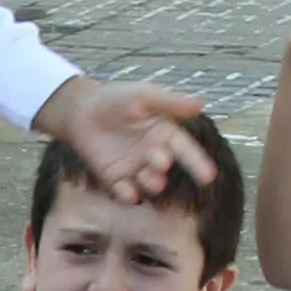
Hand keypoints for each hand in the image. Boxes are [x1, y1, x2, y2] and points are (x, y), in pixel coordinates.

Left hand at [31, 75, 218, 203]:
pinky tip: (129, 193)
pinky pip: (125, 192)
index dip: (197, 162)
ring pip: (149, 183)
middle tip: (160, 162)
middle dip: (164, 167)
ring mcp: (135, 168)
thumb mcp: (143, 95)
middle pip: (166, 168)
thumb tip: (200, 104)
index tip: (209, 176)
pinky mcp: (115, 179)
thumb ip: (169, 102)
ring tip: (151, 179)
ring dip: (152, 184)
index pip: (185, 150)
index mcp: (165, 134)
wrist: (81, 110)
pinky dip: (128, 195)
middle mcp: (153, 154)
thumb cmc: (115, 99)